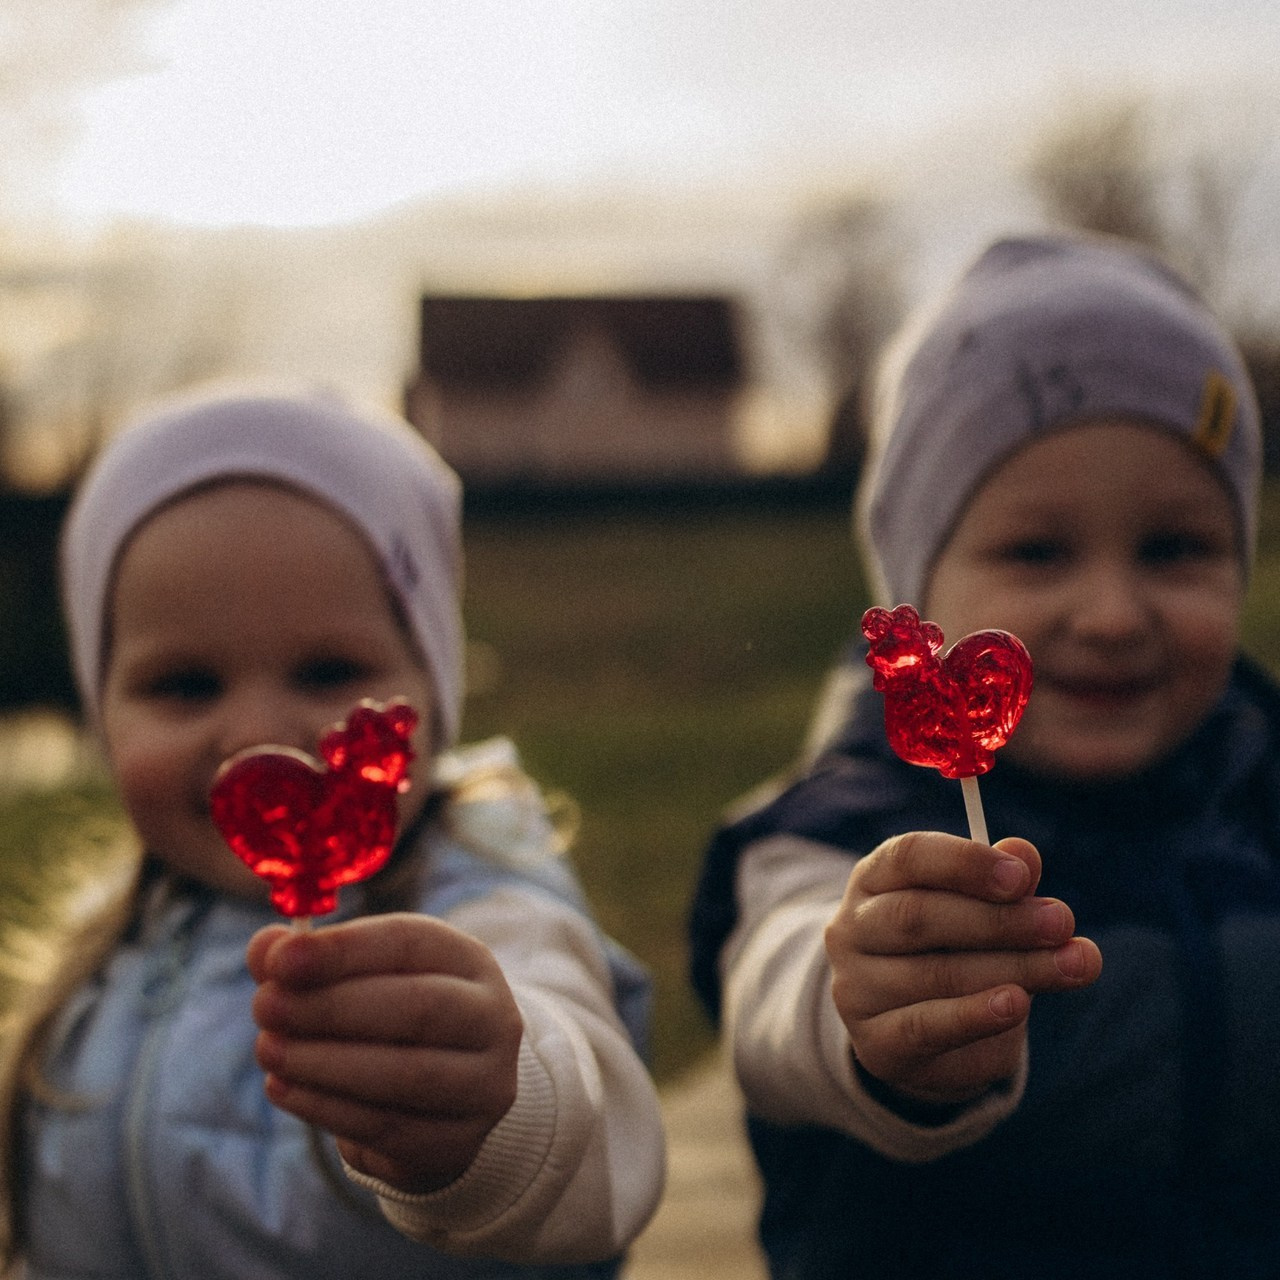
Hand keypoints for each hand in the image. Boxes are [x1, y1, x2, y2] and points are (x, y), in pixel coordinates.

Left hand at [247, 913, 523, 1193]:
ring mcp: (484, 1084)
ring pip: (405, 1074)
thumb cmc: (390, 1019)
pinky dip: (326, 1107)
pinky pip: (388, 1126)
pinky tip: (282, 1087)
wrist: (441, 1100)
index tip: (282, 958)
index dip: (346, 949)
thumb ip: (310, 960)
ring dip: (323, 1062)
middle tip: (264, 1007)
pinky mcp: (459, 1142)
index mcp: (469, 961)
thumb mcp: (361, 978)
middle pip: (419, 1008)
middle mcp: (493, 1017)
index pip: (413, 943)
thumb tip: (266, 949)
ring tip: (267, 1048)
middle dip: (332, 1007)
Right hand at [824, 832, 1100, 1109]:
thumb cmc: (953, 950)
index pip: (907, 857)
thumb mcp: (977, 910)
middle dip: (998, 920)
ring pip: (933, 973)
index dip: (964, 862)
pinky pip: (926, 1027)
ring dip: (1011, 968)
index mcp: (873, 880)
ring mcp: (856, 988)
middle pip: (918, 915)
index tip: (1022, 877)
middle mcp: (852, 929)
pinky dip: (975, 1015)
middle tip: (1061, 923)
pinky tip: (1017, 1004)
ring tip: (1071, 966)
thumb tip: (1024, 855)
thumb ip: (1001, 884)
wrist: (922, 1034)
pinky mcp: (875, 1042)